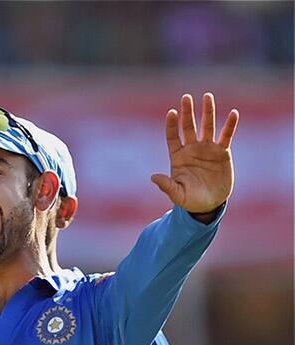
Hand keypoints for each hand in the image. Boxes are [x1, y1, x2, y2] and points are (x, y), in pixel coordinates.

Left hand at [152, 93, 237, 214]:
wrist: (209, 204)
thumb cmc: (190, 200)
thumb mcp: (177, 194)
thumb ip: (166, 186)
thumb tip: (153, 177)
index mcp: (178, 157)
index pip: (172, 136)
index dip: (171, 125)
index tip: (171, 112)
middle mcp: (192, 149)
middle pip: (189, 126)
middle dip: (187, 112)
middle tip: (186, 97)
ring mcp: (207, 149)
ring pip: (207, 126)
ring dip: (207, 112)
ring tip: (207, 96)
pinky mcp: (222, 153)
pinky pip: (226, 136)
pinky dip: (230, 125)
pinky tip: (233, 113)